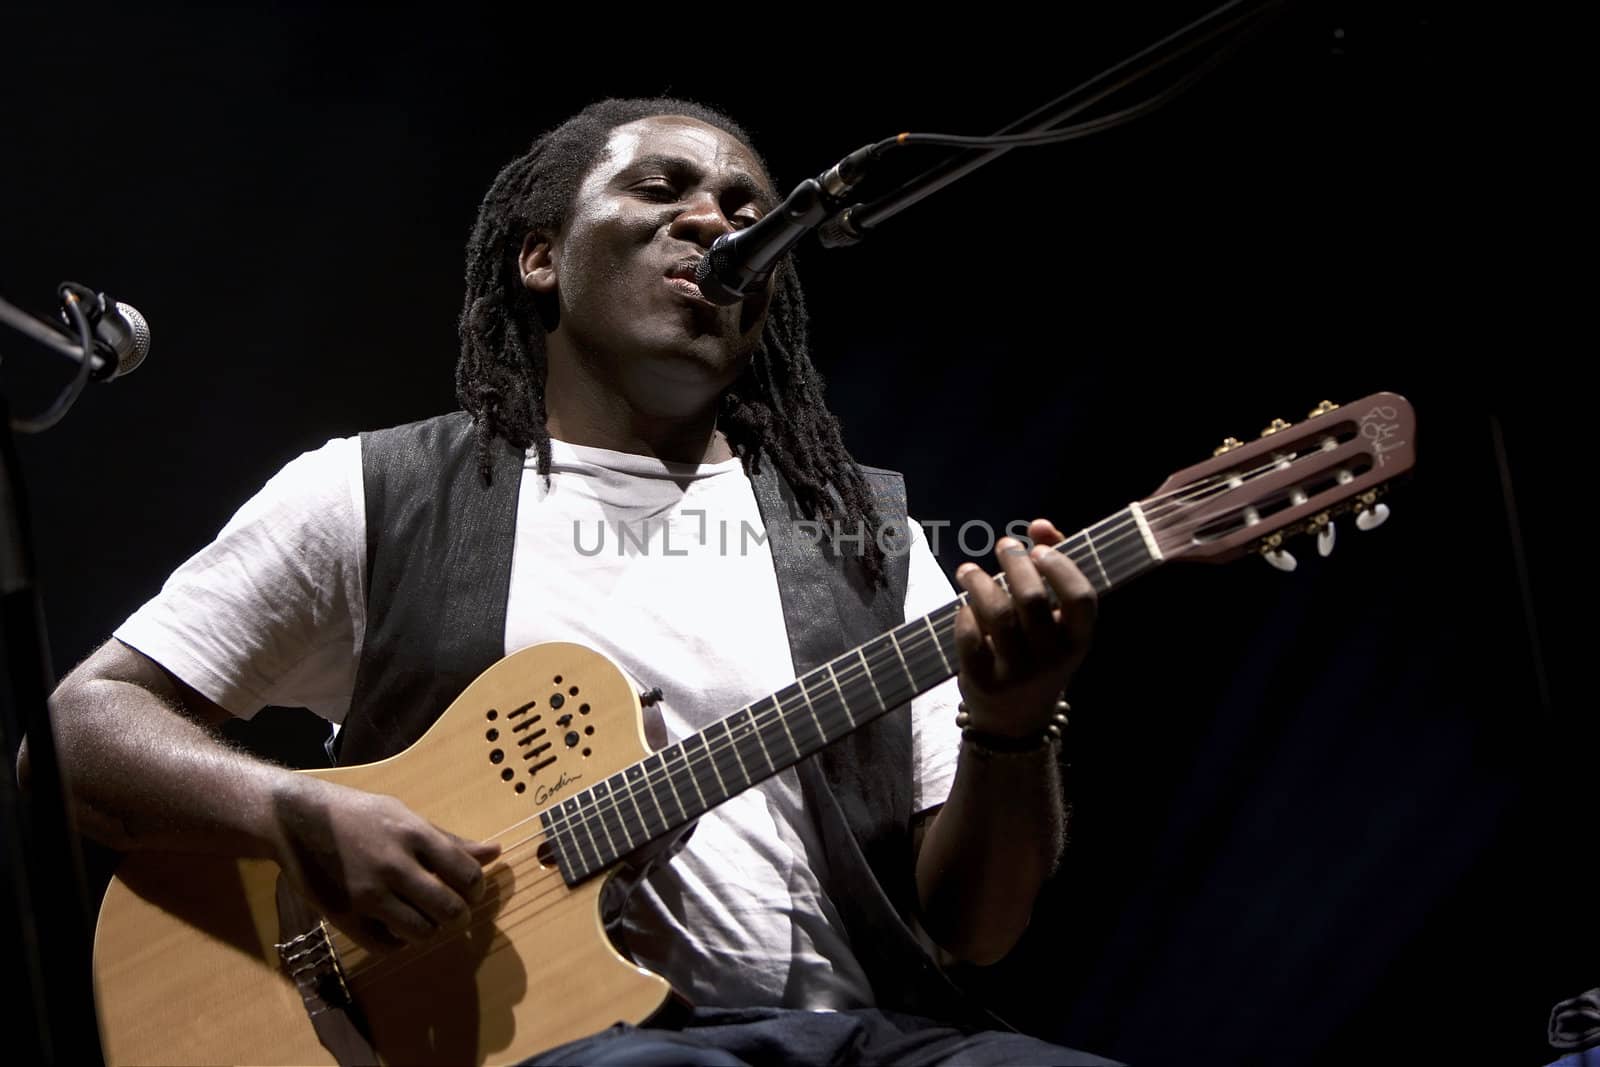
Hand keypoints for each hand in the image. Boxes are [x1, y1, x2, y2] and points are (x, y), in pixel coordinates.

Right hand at [269, 776, 500, 951]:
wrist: (296, 821)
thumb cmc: (358, 815)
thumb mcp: (405, 816)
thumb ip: (450, 840)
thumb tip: (496, 853)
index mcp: (414, 835)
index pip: (467, 874)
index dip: (477, 889)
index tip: (470, 890)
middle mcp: (394, 865)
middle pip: (450, 909)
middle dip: (459, 915)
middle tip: (452, 910)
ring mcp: (368, 894)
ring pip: (422, 932)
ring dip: (430, 930)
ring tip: (423, 917)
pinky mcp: (344, 916)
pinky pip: (386, 947)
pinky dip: (398, 942)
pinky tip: (396, 926)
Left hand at [953, 518, 1096, 738]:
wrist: (1015, 719)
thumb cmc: (1038, 652)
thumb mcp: (1056, 622)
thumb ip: (1054, 569)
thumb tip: (1041, 525)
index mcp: (1078, 641)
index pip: (1082, 600)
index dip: (1061, 568)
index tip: (1038, 550)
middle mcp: (1052, 659)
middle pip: (1032, 599)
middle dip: (1014, 563)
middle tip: (1004, 545)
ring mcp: (1018, 673)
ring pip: (997, 614)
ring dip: (979, 582)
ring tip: (968, 570)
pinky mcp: (984, 682)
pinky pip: (969, 637)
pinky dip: (963, 615)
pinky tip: (963, 605)